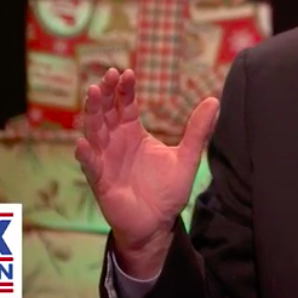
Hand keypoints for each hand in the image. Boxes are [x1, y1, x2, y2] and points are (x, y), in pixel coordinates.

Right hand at [74, 68, 219, 277]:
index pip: (125, 105)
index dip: (125, 90)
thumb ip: (198, 131)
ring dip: (92, 114)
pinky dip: (86, 155)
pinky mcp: (101, 182)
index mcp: (133, 133)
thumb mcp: (186, 158)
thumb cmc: (167, 191)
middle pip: (106, 113)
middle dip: (106, 94)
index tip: (127, 73)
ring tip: (94, 94)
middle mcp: (115, 142)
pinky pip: (90, 166)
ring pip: (94, 132)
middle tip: (108, 76)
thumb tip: (213, 100)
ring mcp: (105, 160)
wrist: (158, 224)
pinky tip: (83, 143)